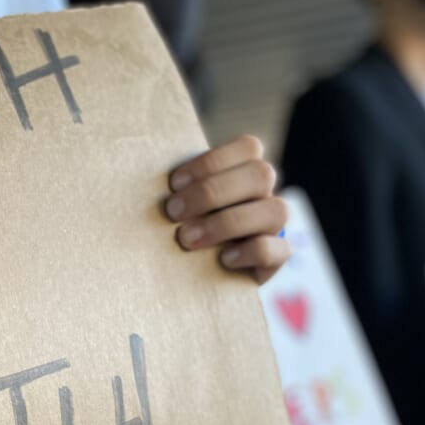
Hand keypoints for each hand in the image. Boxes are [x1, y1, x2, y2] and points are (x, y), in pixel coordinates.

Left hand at [166, 136, 289, 283]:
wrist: (193, 277)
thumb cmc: (179, 229)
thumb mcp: (179, 205)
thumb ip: (177, 190)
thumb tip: (146, 180)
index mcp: (243, 173)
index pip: (249, 147)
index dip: (212, 161)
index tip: (174, 184)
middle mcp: (264, 195)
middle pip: (262, 175)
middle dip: (212, 192)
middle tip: (173, 212)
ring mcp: (273, 227)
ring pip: (276, 210)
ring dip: (227, 222)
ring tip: (187, 239)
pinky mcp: (276, 259)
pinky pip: (278, 250)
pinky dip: (250, 251)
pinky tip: (223, 259)